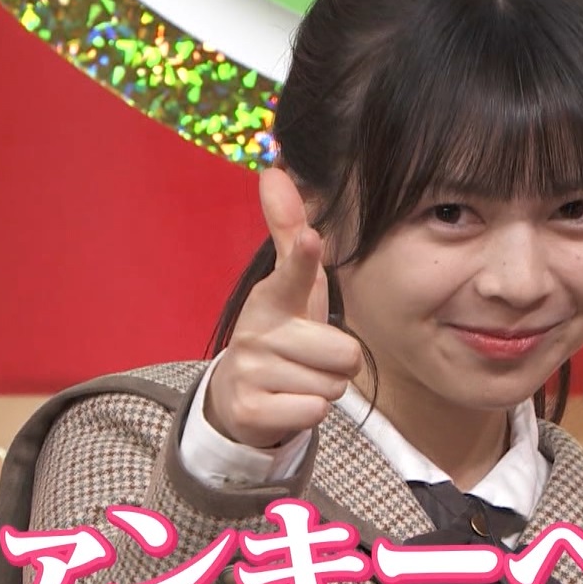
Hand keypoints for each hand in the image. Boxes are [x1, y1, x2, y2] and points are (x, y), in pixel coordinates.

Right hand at [205, 168, 362, 447]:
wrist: (238, 398)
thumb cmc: (282, 334)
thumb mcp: (292, 287)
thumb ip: (289, 231)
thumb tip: (274, 170)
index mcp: (272, 298)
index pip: (294, 274)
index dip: (303, 258)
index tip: (311, 240)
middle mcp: (257, 332)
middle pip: (345, 353)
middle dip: (338, 364)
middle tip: (310, 360)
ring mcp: (251, 372)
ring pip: (332, 386)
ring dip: (322, 388)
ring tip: (296, 380)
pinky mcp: (250, 411)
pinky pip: (315, 413)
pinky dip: (308, 413)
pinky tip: (286, 404)